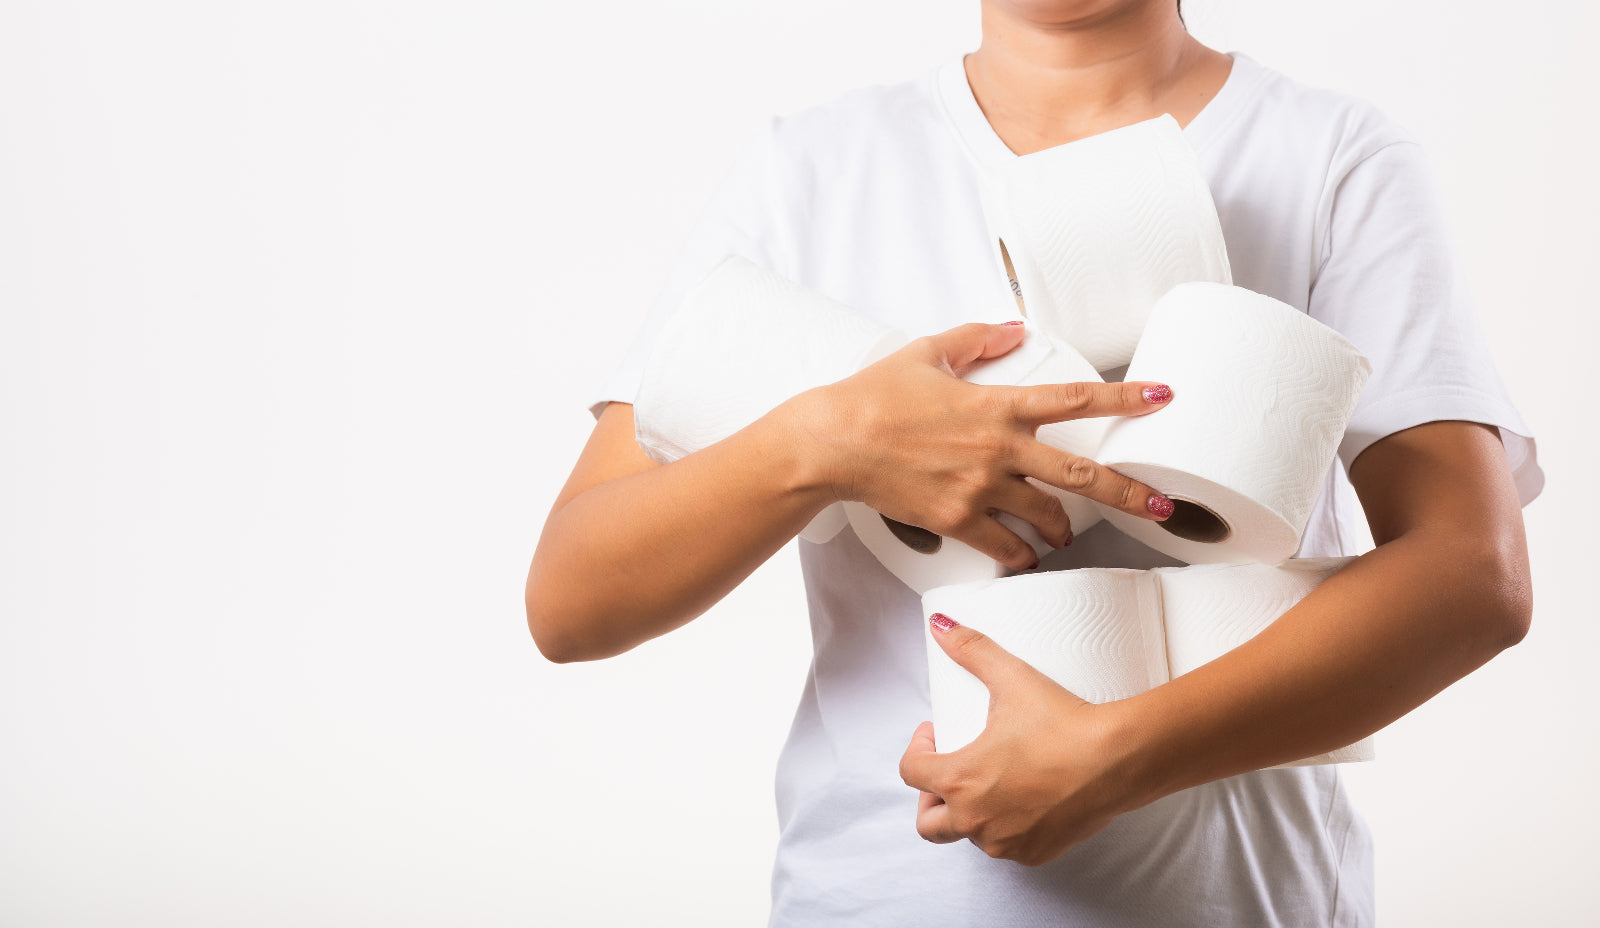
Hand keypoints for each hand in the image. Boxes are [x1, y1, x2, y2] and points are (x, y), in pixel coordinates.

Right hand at [792, 321, 1175, 570]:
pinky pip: (1006, 548)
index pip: (1077, 399)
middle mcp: (999, 450)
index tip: (1163, 398)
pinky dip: (1021, 556)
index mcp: (998, 405)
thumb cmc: (873, 398)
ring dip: (1065, 530)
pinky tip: (1026, 558)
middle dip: (1131, 496)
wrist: (832, 444)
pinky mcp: (958, 521)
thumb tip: (1013, 330)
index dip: (1126, 398)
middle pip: (1083, 476)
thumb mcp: (927, 354)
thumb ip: (976, 340)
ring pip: (1048, 518)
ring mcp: (981, 489)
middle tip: (1163, 510)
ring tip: (1069, 535)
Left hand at [898, 613, 1148, 866]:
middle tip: (950, 770)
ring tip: (988, 783)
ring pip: (969, 835)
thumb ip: (971, 649)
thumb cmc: (1064, 723)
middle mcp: (976, 820)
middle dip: (931, 798)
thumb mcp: (1011, 678)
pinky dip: (1006, 829)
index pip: (910, 772)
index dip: (917, 749)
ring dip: (970, 814)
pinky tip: (1019, 803)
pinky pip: (1007, 847)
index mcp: (959, 780)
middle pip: (929, 822)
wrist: (1118, 759)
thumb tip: (940, 625)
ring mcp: (1006, 842)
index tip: (935, 734)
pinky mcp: (1036, 853)